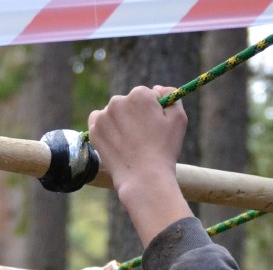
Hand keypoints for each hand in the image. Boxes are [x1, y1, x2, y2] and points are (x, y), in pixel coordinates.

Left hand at [87, 85, 191, 246]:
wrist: (144, 178)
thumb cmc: (164, 149)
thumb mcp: (179, 118)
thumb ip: (171, 96)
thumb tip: (157, 89)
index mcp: (140, 94)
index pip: (146, 95)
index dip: (152, 110)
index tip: (154, 125)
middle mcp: (118, 101)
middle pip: (128, 102)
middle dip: (135, 114)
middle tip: (142, 135)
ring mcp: (103, 116)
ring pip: (113, 112)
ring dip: (120, 121)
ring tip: (130, 141)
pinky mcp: (94, 131)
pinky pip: (98, 122)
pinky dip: (105, 128)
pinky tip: (116, 140)